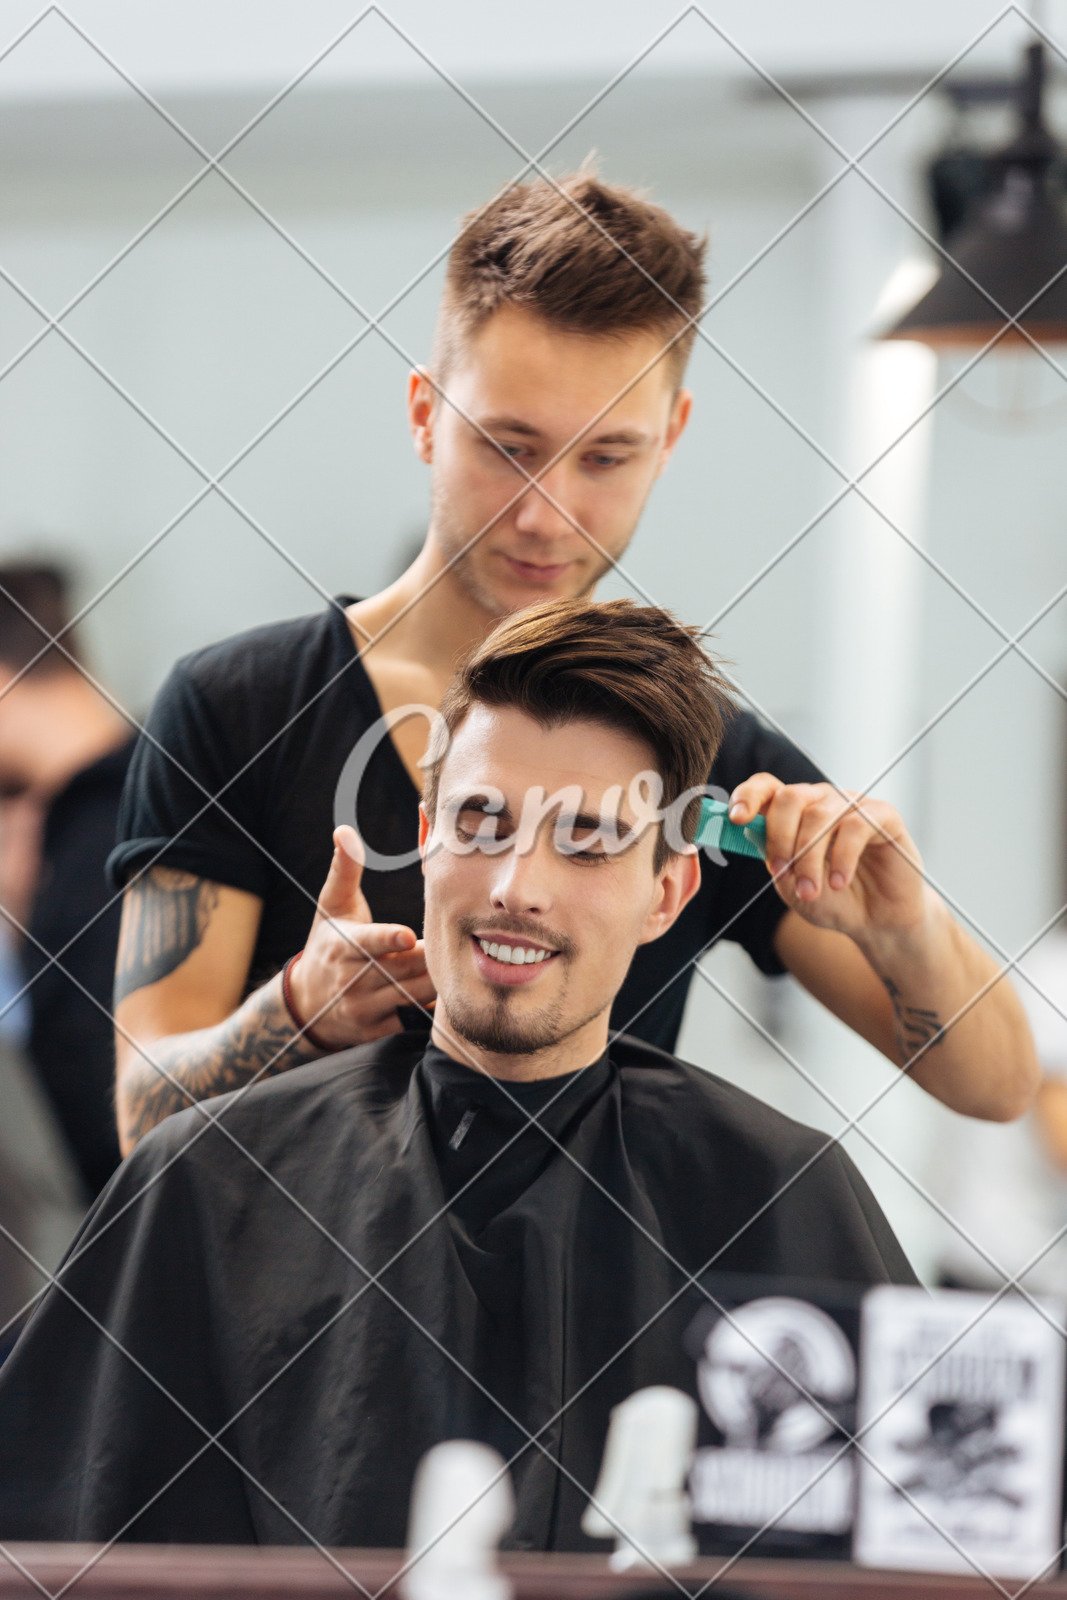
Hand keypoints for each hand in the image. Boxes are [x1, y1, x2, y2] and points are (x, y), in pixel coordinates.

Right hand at [287, 824, 435, 1046]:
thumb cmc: (327, 943)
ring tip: (451, 964)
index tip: (409, 936)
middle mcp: (351, 980)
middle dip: (429, 956)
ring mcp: (362, 1009)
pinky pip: (412, 1020)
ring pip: (413, 995)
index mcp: (343, 947)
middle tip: (453, 943)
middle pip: (405, 968)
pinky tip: (444, 995)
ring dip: (435, 981)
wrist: (306, 1003)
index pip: (369, 943)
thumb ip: (345, 870)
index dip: (389, 940)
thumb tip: (344, 830)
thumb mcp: (331, 906)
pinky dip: (428, 1009)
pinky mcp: (374, 1031)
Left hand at [727, 775, 927, 945]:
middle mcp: (821, 801)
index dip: (748, 796)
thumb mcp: (791, 886)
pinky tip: (838, 882)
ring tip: (811, 891)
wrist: (876, 922)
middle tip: (781, 872)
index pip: (766, 787)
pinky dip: (842, 858)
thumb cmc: (832, 901)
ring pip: (820, 815)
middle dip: (779, 837)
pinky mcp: (883, 815)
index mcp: (794, 812)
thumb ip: (772, 859)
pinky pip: (855, 825)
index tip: (736, 818)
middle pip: (790, 797)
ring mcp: (852, 805)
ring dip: (809, 858)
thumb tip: (749, 830)